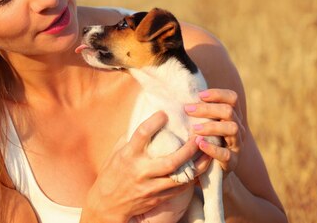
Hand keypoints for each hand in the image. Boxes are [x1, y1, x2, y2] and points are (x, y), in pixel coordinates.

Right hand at [81, 111, 210, 222]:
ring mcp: (150, 187)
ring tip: (208, 152)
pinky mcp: (158, 198)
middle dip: (188, 148)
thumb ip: (130, 138)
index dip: (154, 121)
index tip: (164, 113)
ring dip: (197, 164)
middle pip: (170, 160)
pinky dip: (192, 177)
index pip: (142, 134)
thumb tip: (146, 120)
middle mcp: (140, 171)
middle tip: (198, 136)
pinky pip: (180, 188)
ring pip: (180, 176)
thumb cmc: (112, 173)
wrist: (108, 204)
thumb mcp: (116, 152)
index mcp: (128, 156)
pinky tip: (199, 168)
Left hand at [185, 89, 245, 174]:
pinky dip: (212, 148)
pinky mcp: (232, 163)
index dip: (217, 94)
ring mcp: (237, 145)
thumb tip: (177, 91)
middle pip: (229, 111)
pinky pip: (226, 154)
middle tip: (187, 110)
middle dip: (208, 109)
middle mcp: (238, 128)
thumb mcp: (204, 124)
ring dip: (211, 126)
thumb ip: (198, 110)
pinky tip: (199, 144)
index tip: (199, 95)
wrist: (212, 173)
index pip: (232, 98)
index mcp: (232, 116)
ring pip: (232, 128)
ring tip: (194, 128)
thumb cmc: (204, 141)